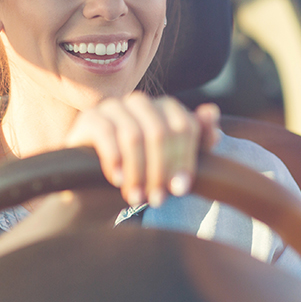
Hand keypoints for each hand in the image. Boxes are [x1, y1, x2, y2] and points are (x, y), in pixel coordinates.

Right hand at [65, 92, 220, 208]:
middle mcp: (139, 102)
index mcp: (164, 107)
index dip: (184, 159)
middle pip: (160, 131)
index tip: (180, 189)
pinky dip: (115, 160)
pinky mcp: (89, 118)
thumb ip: (198, 139)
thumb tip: (211, 112)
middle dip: (161, 170)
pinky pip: (105, 134)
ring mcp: (112, 107)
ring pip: (133, 135)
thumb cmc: (140, 173)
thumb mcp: (173, 162)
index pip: (184, 126)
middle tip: (158, 199)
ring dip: (137, 172)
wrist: (94, 185)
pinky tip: (118, 181)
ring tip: (137, 197)